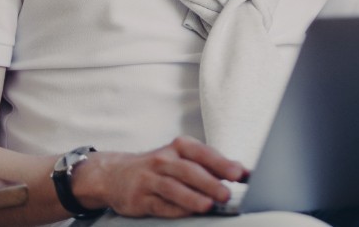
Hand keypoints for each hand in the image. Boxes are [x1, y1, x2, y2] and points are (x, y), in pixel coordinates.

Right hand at [72, 136, 247, 217]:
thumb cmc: (159, 166)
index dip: (222, 163)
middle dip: (210, 182)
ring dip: (193, 196)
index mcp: (180, 147)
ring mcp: (150, 178)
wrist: (115, 174)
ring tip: (209, 205)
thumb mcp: (183, 158)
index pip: (203, 153)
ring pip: (173, 187)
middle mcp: (164, 160)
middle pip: (189, 170)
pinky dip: (176, 209)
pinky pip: (159, 204)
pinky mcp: (140, 198)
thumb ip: (211, 165)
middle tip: (227, 193)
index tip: (240, 174)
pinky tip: (189, 212)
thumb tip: (243, 173)